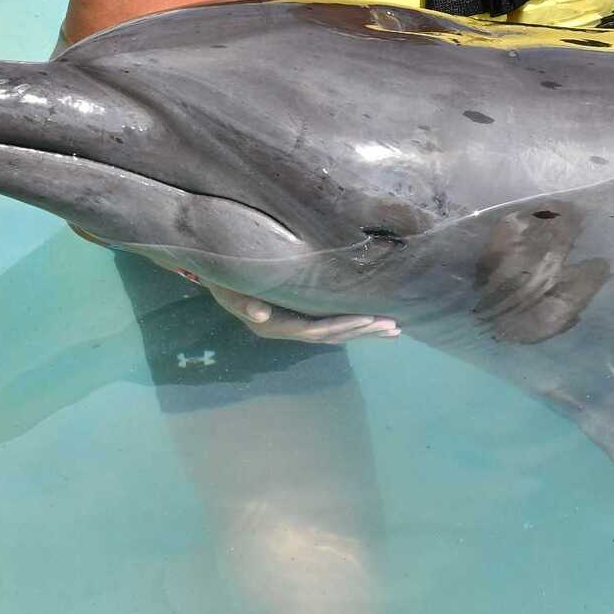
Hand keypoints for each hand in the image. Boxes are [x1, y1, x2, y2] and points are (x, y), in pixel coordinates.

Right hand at [201, 281, 400, 343]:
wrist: (219, 277)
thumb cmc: (226, 279)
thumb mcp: (231, 290)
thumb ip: (245, 302)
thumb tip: (261, 316)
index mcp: (275, 326)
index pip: (316, 330)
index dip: (342, 325)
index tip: (370, 319)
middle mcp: (287, 330)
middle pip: (331, 335)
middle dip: (363, 331)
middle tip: (393, 326)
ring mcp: (294, 326)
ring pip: (335, 334)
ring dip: (364, 332)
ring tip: (394, 330)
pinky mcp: (299, 319)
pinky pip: (330, 326)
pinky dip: (353, 325)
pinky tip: (373, 324)